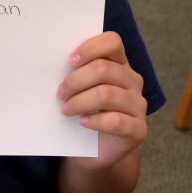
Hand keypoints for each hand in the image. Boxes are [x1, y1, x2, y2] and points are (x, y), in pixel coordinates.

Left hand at [57, 31, 146, 169]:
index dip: (90, 48)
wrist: (93, 150)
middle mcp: (132, 81)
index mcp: (119, 64)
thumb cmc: (83, 111)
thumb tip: (52, 64)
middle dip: (75, 81)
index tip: (70, 60)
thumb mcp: (79, 88)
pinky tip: (83, 122)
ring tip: (66, 109)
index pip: (112, 42)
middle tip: (60, 93)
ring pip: (107, 94)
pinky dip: (95, 120)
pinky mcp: (139, 129)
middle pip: (104, 69)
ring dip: (80, 102)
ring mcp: (138, 105)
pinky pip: (116, 121)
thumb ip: (74, 73)